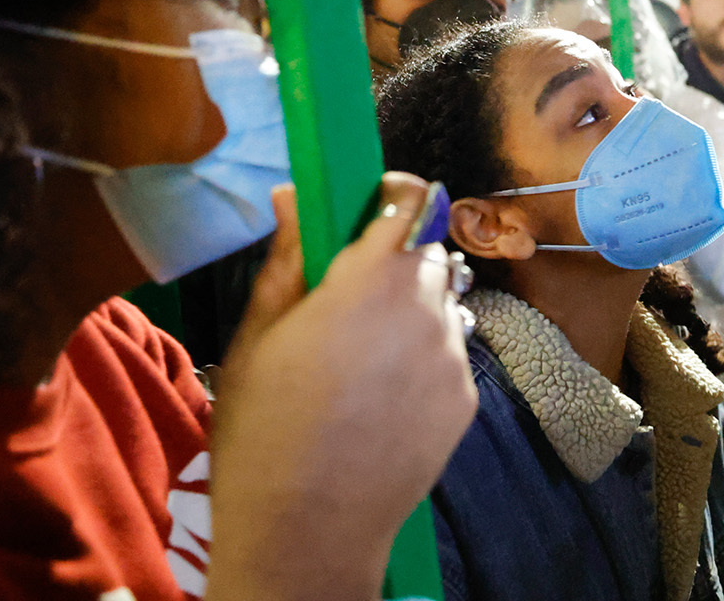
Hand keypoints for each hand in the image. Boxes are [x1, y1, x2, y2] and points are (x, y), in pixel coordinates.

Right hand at [205, 174, 476, 600]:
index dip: (393, 192)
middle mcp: (428, 309)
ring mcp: (454, 356)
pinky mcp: (466, 398)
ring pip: (443, 300)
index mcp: (373, 281)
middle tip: (347, 285)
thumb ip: (287, 257)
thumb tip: (294, 196)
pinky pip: (449, 350)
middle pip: (430, 249)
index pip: (416, 198)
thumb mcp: (256, 336)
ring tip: (358, 349)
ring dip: (411, 304)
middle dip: (395, 253)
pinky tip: (378, 392)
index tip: (365, 203)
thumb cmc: (264, 430)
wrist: (307, 531)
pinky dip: (422, 353)